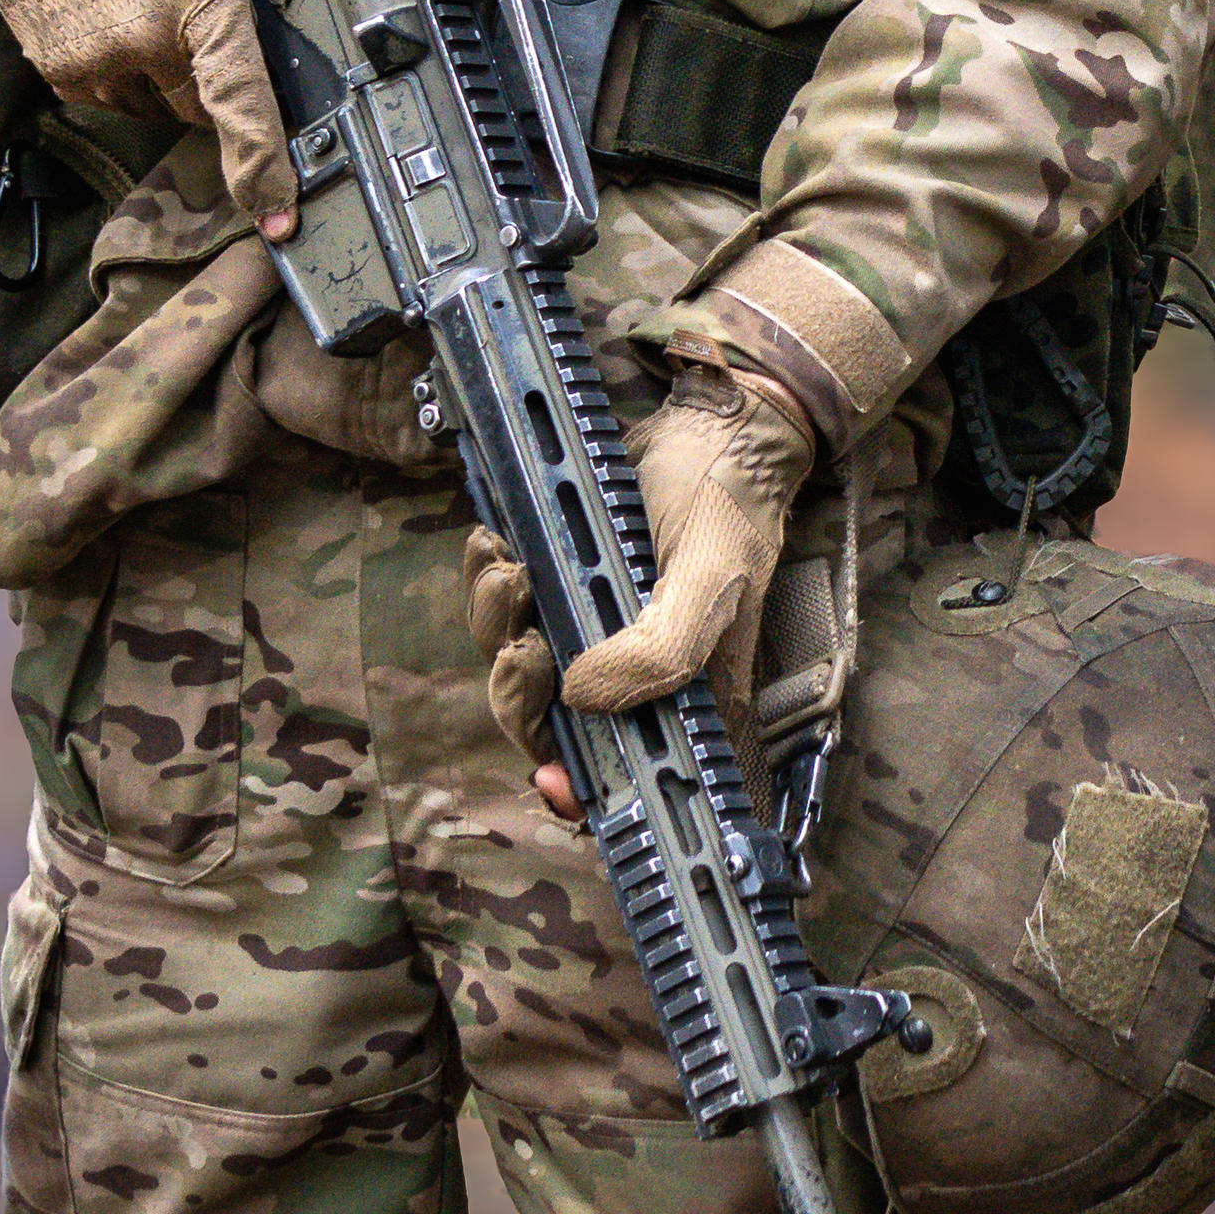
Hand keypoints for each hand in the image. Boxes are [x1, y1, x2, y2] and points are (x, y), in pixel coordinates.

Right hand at [0, 0, 294, 230]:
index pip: (239, 97)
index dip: (261, 162)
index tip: (277, 212)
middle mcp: (146, 37)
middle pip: (200, 108)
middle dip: (208, 84)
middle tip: (194, 26)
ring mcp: (97, 60)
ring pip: (153, 106)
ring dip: (160, 76)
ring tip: (142, 6)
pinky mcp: (59, 71)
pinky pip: (110, 97)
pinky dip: (119, 72)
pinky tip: (111, 20)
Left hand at [462, 379, 817, 809]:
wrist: (716, 425)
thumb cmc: (728, 506)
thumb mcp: (713, 579)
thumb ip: (660, 651)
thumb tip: (577, 698)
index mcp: (674, 694)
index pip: (618, 768)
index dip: (578, 787)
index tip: (550, 775)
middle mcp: (625, 670)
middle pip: (544, 718)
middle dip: (520, 689)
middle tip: (524, 642)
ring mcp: (587, 625)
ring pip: (513, 658)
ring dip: (495, 622)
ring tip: (509, 573)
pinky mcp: (559, 579)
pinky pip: (501, 603)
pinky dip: (486, 580)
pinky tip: (494, 545)